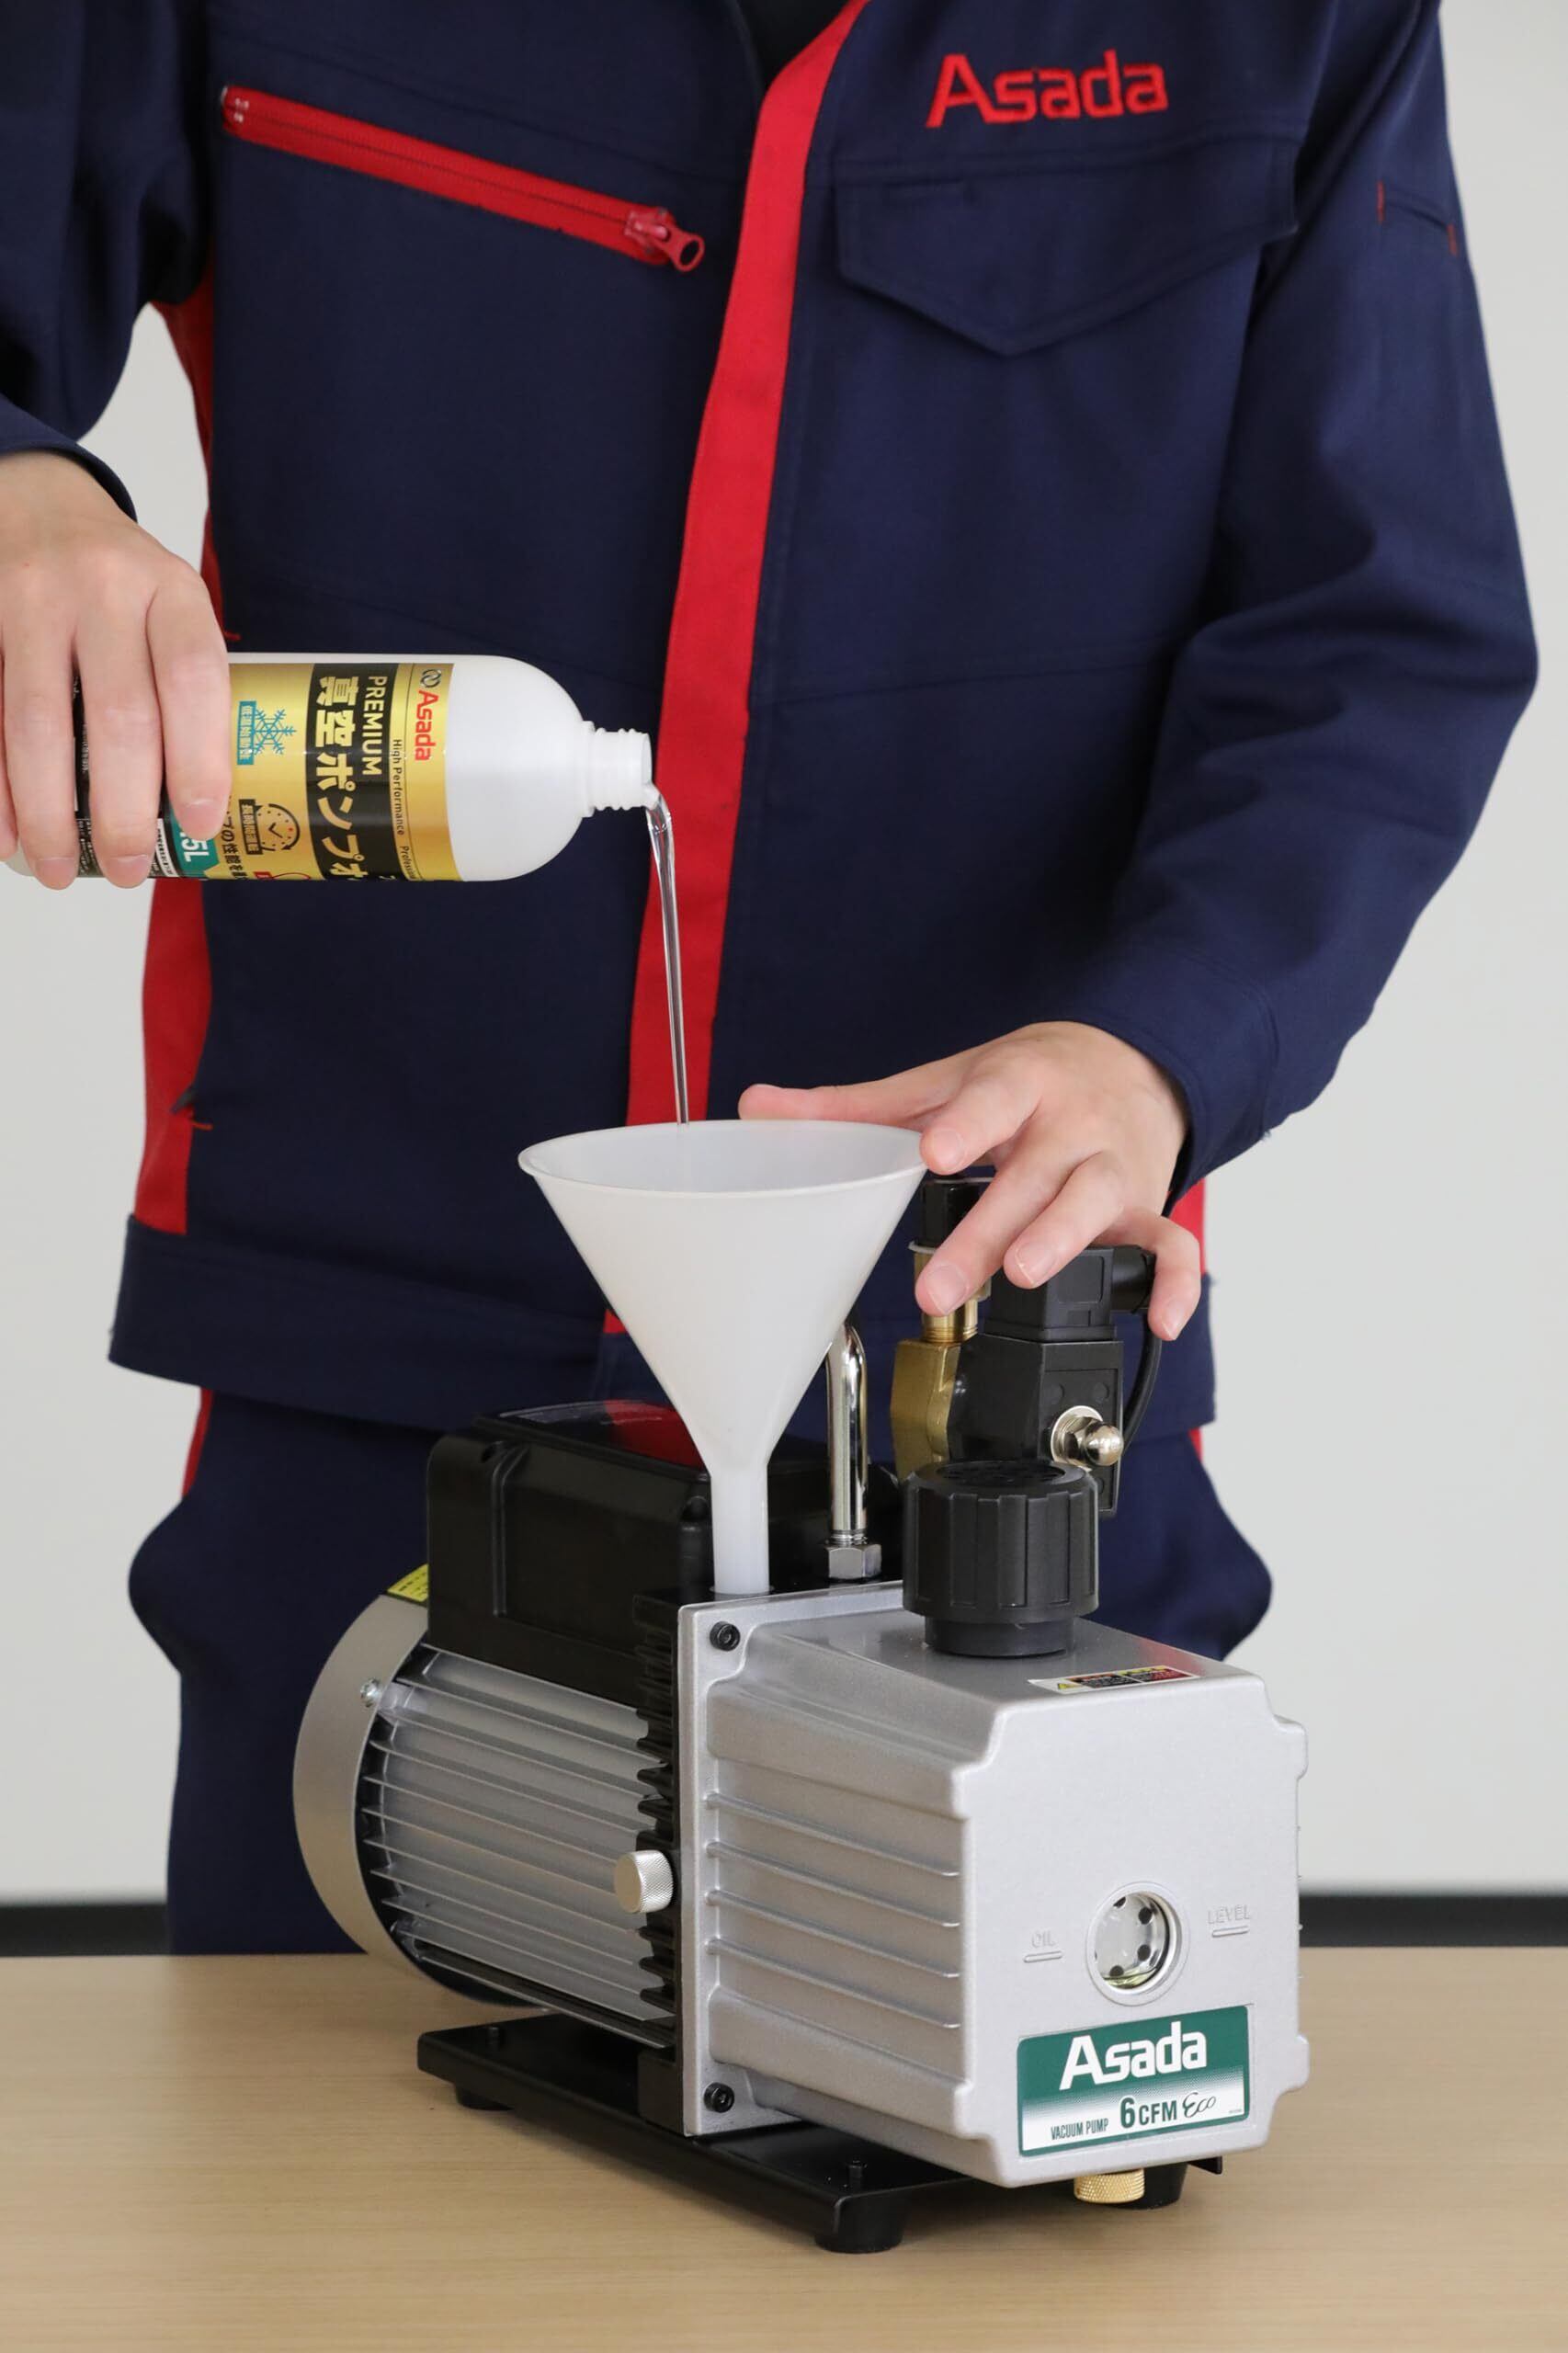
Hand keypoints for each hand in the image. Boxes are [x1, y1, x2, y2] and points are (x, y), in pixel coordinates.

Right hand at [0, 449, 228, 886]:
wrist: (34, 498)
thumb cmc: (117, 581)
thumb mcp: (169, 603)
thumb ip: (183, 682)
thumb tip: (194, 814)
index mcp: (169, 589)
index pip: (192, 678)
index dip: (199, 760)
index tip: (197, 826)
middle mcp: (102, 586)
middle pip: (118, 714)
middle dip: (122, 810)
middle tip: (127, 870)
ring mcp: (30, 598)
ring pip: (37, 722)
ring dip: (48, 812)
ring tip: (58, 870)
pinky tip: (7, 836)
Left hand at [740, 1021, 1199, 1339]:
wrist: (1134, 1060)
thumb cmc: (1028, 1080)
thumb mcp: (946, 1079)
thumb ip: (855, 1105)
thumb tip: (758, 1107)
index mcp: (1018, 1082)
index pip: (993, 1098)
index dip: (966, 1123)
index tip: (935, 1151)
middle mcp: (1070, 1123)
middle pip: (1032, 1175)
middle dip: (990, 1229)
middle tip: (940, 1282)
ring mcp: (1113, 1165)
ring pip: (1100, 1202)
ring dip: (1066, 1242)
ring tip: (1026, 1279)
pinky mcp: (1148, 1204)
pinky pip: (1173, 1244)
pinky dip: (1175, 1283)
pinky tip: (1159, 1320)